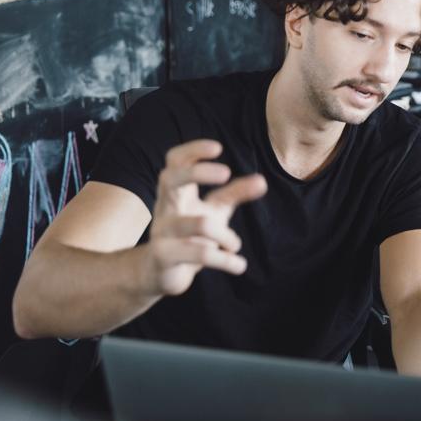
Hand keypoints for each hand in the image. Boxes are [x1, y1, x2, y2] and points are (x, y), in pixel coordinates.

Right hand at [143, 140, 266, 296]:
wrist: (157, 273)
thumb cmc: (189, 235)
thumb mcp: (213, 211)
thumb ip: (234, 194)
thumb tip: (262, 181)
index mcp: (175, 192)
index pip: (175, 160)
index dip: (193, 150)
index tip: (218, 147)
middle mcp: (164, 207)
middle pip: (169, 178)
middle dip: (198, 172)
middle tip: (227, 173)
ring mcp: (161, 231)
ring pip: (200, 224)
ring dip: (226, 236)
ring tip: (235, 245)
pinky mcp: (163, 256)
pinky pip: (200, 255)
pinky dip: (226, 260)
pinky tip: (239, 265)